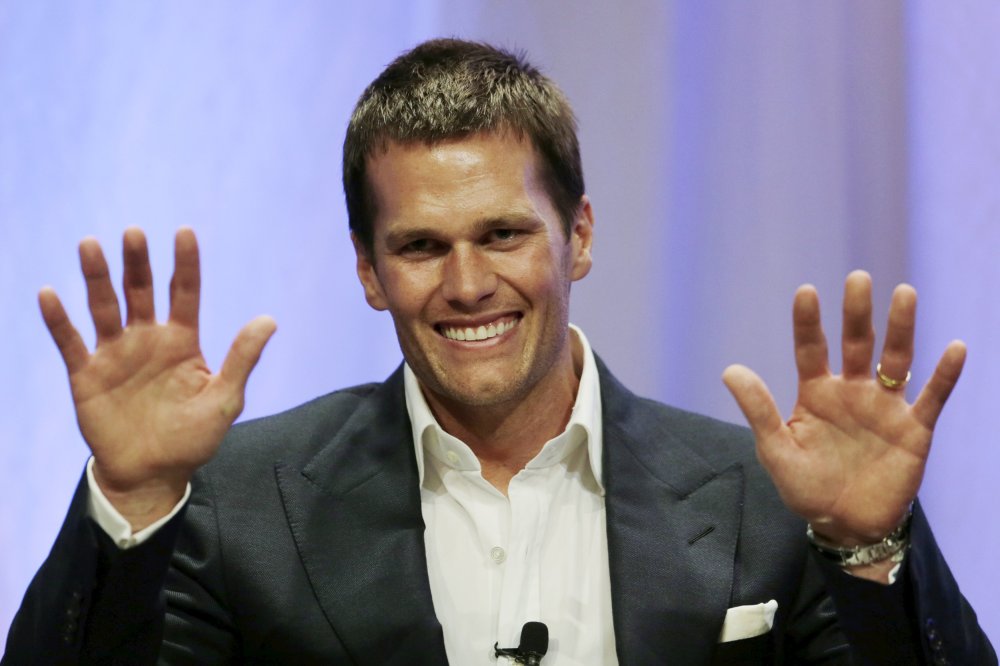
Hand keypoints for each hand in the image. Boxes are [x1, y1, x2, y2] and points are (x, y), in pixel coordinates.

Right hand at [39, 227, 275, 528]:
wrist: (154, 474)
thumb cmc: (193, 438)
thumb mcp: (224, 399)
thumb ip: (242, 359)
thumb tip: (270, 319)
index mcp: (182, 341)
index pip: (184, 292)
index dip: (185, 263)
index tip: (184, 232)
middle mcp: (147, 339)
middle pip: (141, 291)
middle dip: (137, 263)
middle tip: (134, 233)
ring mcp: (116, 354)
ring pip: (103, 307)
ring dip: (96, 277)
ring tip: (90, 245)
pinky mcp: (87, 374)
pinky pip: (70, 342)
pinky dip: (59, 320)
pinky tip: (50, 294)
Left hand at [722, 271, 964, 549]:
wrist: (846, 525)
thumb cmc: (806, 487)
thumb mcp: (776, 450)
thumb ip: (759, 410)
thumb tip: (730, 370)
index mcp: (816, 393)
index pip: (811, 349)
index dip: (808, 322)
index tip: (806, 291)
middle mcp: (852, 391)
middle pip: (856, 344)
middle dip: (857, 313)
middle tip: (858, 279)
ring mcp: (885, 407)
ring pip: (896, 360)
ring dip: (900, 329)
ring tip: (903, 294)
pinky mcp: (914, 429)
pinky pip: (931, 397)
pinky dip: (944, 375)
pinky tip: (955, 347)